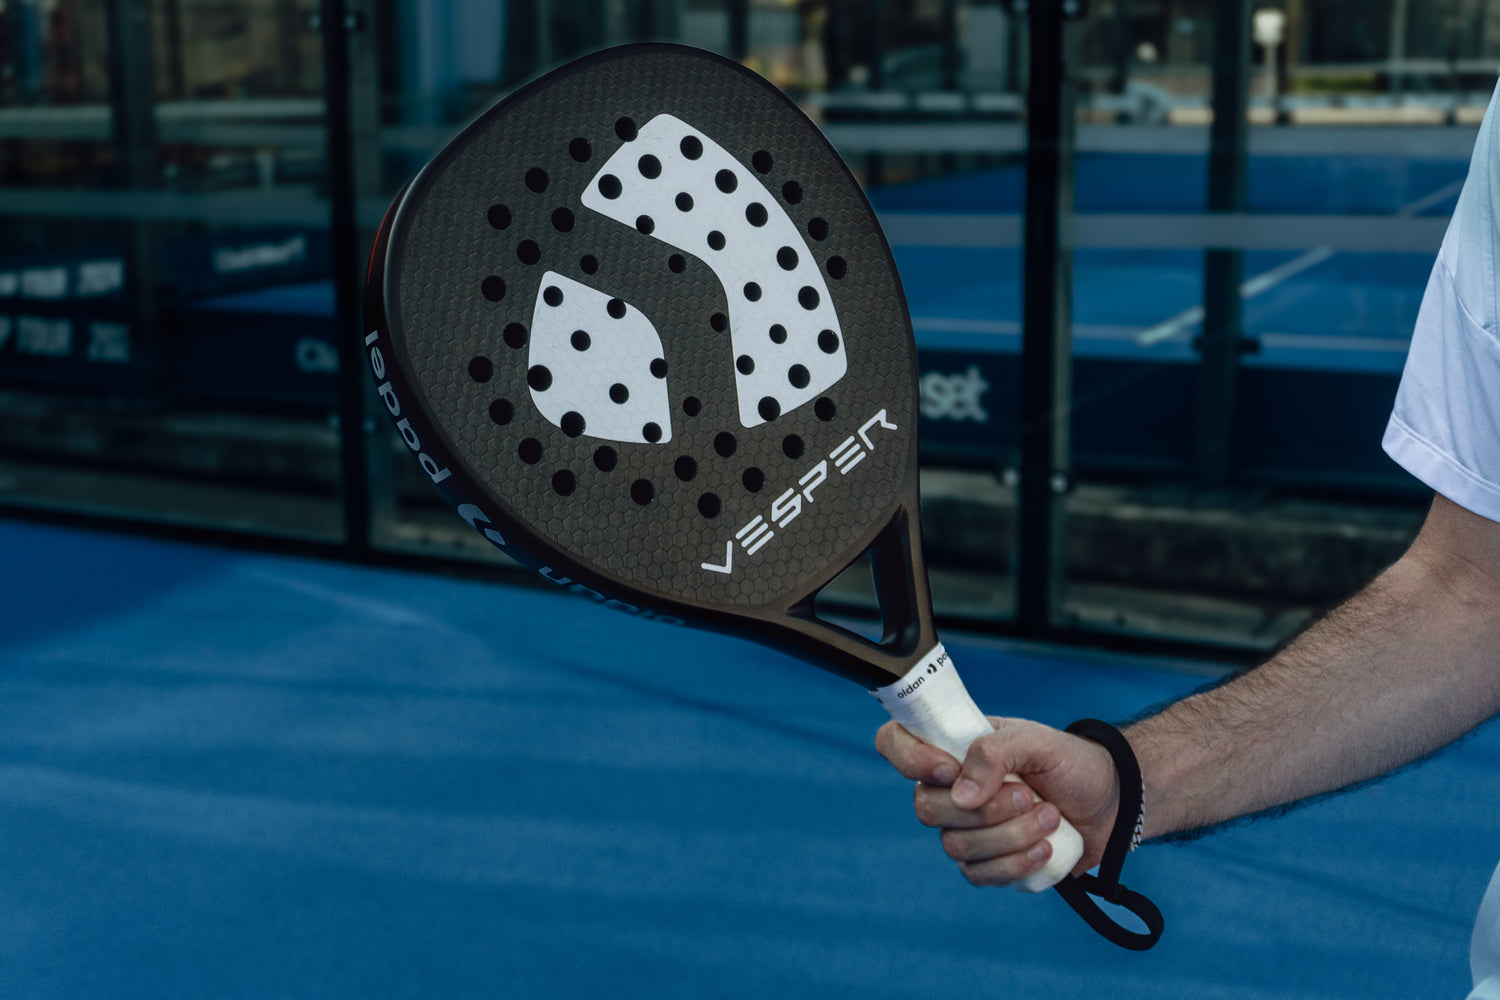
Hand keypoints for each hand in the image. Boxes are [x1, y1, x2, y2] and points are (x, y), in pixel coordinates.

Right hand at [875, 717, 1119, 886]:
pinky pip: (979, 875)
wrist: (1111, 802)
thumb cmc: (1070, 762)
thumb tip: (960, 793)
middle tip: (1029, 794)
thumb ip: (995, 752)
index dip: (909, 759)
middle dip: (984, 809)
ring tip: (1050, 817)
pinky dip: (1015, 863)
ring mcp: (967, 829)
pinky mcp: (989, 863)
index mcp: (953, 747)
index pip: (895, 743)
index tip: (950, 769)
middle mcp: (951, 788)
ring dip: (1010, 835)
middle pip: (925, 808)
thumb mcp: (1037, 740)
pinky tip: (1046, 848)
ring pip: (956, 847)